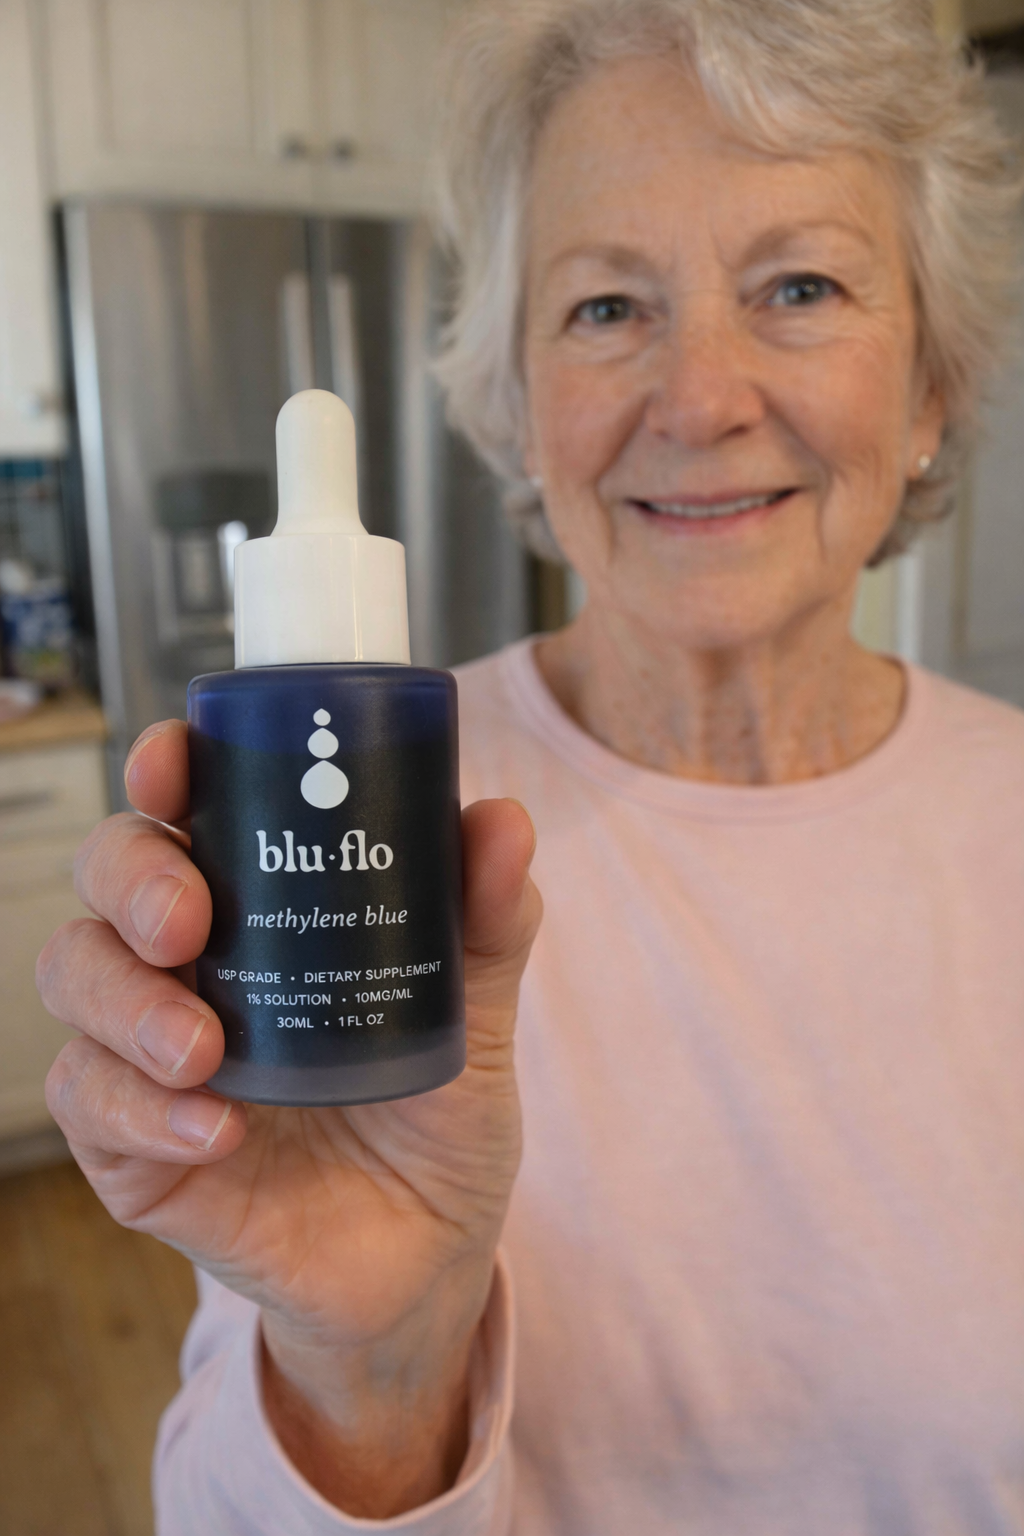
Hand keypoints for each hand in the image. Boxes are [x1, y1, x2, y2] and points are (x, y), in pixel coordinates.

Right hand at [38, 720, 540, 1515]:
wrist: (428, 1254)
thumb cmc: (439, 1111)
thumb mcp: (477, 1009)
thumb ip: (488, 919)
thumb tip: (502, 820)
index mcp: (264, 901)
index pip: (188, 807)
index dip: (164, 769)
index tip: (174, 766)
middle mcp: (193, 960)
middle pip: (108, 878)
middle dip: (132, 879)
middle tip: (190, 923)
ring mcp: (150, 1049)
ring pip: (74, 977)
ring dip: (125, 1004)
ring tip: (204, 1050)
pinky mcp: (132, 1145)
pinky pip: (90, 1104)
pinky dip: (142, 1111)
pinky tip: (216, 1133)